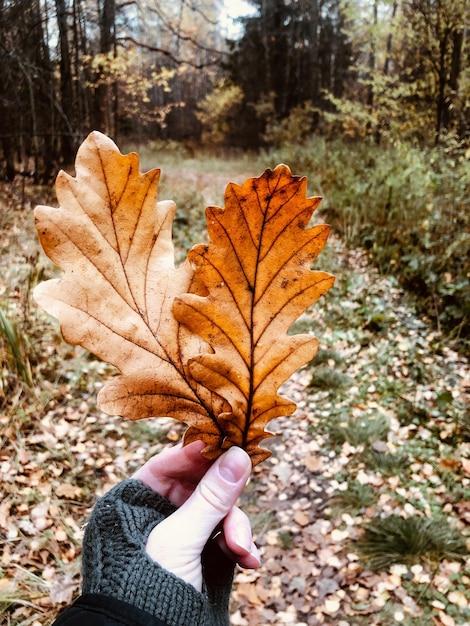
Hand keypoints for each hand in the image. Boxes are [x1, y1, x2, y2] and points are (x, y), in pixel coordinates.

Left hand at [133, 441, 260, 590]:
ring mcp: (182, 534)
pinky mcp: (201, 554)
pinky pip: (225, 536)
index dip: (199, 454)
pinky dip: (239, 546)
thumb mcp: (180, 538)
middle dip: (226, 503)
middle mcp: (158, 515)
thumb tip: (239, 454)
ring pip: (219, 511)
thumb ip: (211, 497)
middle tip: (240, 509)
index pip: (168, 465)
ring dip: (236, 529)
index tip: (228, 443)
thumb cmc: (148, 585)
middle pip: (202, 486)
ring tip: (242, 551)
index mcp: (134, 504)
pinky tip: (250, 561)